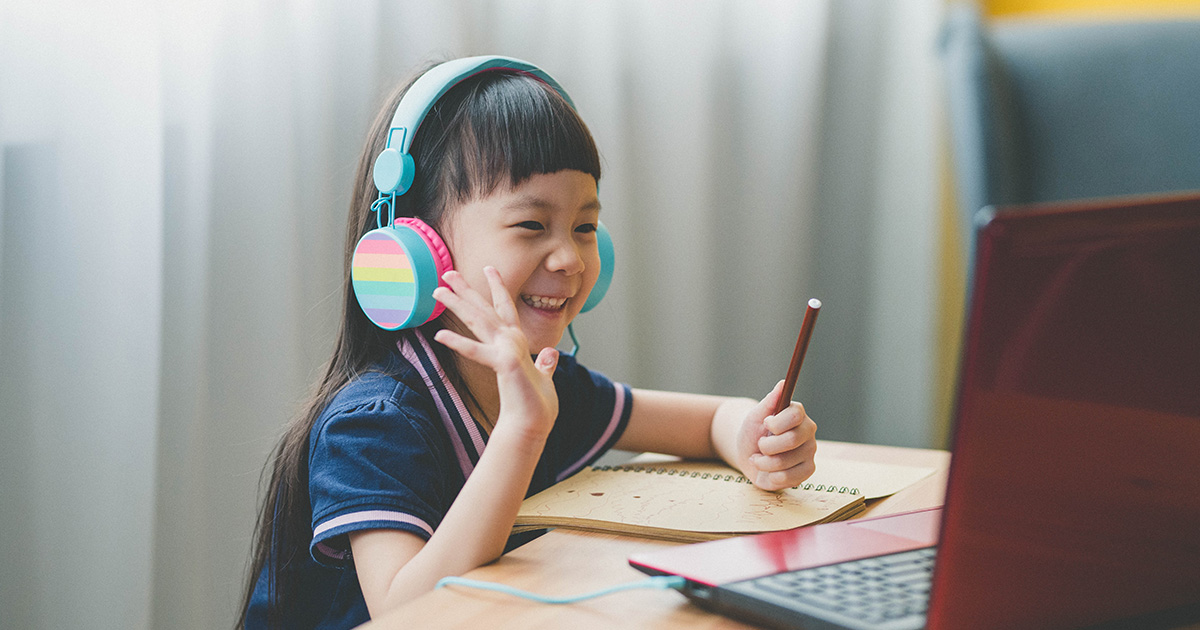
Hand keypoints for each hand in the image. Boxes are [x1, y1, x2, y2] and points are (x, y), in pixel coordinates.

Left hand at [432, 267, 558, 440]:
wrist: (532, 425)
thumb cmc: (535, 405)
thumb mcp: (543, 378)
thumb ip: (546, 364)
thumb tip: (551, 353)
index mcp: (518, 342)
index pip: (506, 308)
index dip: (497, 287)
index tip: (488, 269)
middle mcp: (512, 340)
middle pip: (485, 308)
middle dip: (466, 289)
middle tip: (448, 273)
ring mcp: (508, 350)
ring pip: (478, 320)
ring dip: (457, 304)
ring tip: (438, 291)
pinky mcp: (505, 364)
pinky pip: (477, 352)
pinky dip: (459, 343)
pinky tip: (440, 336)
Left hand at [736, 380, 817, 490]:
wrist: (749, 454)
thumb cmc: (753, 432)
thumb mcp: (755, 416)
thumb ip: (770, 401)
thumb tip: (783, 383)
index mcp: (797, 414)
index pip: (795, 415)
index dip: (776, 423)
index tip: (766, 424)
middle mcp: (807, 431)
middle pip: (791, 440)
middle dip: (767, 445)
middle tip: (760, 445)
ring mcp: (810, 451)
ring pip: (786, 462)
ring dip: (764, 462)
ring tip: (759, 459)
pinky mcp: (808, 470)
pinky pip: (790, 478)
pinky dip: (772, 476)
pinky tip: (768, 470)